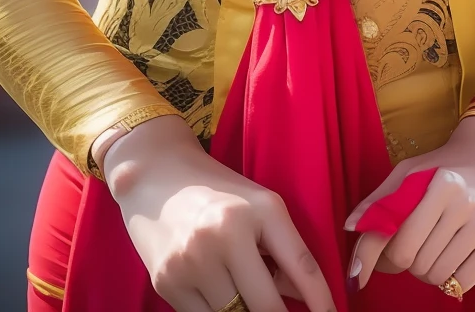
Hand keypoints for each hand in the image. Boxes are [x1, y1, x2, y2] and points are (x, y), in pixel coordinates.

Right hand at [103, 115, 336, 311]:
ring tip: (248, 297)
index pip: (300, 267)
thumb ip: (283, 250)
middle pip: (267, 307)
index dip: (322, 301)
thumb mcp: (258, 206)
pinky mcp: (166, 283)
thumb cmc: (216, 190)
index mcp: (256, 210)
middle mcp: (224, 236)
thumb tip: (302, 302)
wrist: (153, 174)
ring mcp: (192, 263)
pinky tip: (222, 297)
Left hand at [344, 116, 474, 294]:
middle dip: (404, 261)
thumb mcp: (410, 171)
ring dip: (426, 270)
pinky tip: (451, 256)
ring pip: (436, 275)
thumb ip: (379, 200)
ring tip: (430, 248)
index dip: (376, 259)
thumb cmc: (446, 165)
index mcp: (439, 183)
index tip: (361, 273)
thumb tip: (349, 227)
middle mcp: (464, 203)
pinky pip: (461, 283)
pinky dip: (449, 279)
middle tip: (407, 248)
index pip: (398, 241)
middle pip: (415, 262)